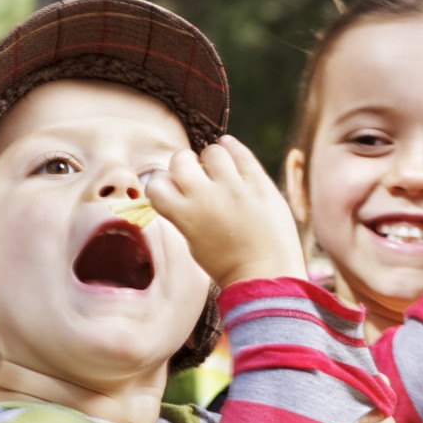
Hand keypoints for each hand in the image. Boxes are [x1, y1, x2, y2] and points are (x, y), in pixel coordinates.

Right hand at [148, 135, 308, 288]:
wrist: (266, 275)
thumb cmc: (228, 264)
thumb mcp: (194, 242)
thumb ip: (183, 213)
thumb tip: (177, 185)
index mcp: (185, 216)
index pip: (156, 183)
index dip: (162, 182)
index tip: (173, 187)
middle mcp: (206, 197)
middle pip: (180, 159)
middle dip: (184, 164)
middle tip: (196, 176)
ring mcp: (234, 188)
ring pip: (212, 152)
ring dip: (212, 159)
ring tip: (220, 172)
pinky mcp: (260, 184)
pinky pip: (241, 152)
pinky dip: (232, 147)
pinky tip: (230, 150)